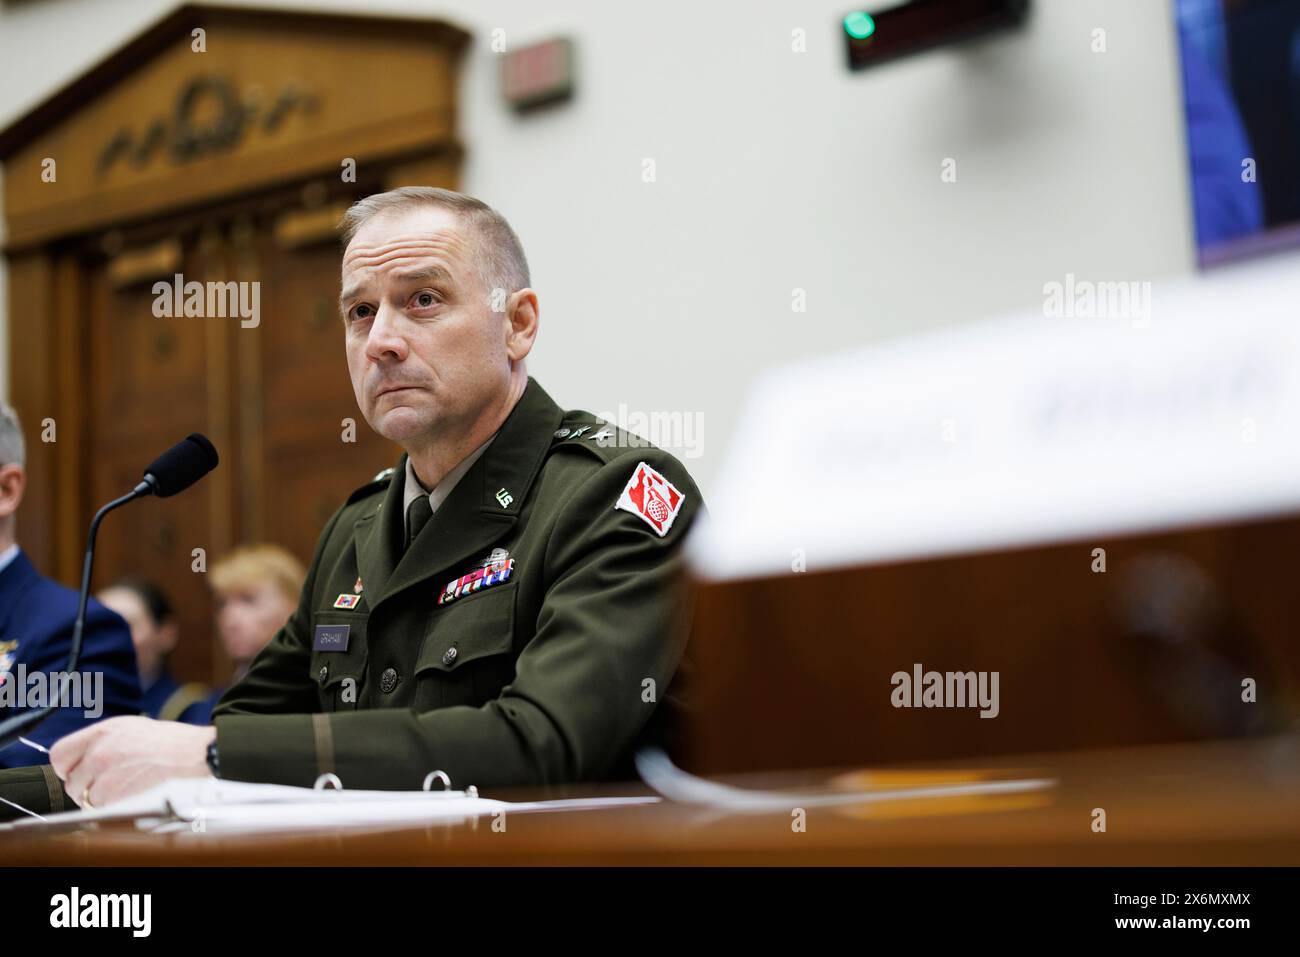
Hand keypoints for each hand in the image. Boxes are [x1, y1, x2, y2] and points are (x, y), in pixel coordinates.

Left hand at [50, 716, 216, 807]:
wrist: (199, 755)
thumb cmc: (173, 743)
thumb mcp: (133, 728)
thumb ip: (104, 741)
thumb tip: (84, 758)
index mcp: (103, 732)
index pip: (59, 754)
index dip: (69, 768)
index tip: (79, 772)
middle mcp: (100, 752)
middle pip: (72, 782)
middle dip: (87, 788)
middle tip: (111, 785)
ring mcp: (107, 775)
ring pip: (86, 800)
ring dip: (102, 801)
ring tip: (127, 790)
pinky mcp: (116, 796)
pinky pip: (101, 811)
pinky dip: (114, 809)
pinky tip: (133, 797)